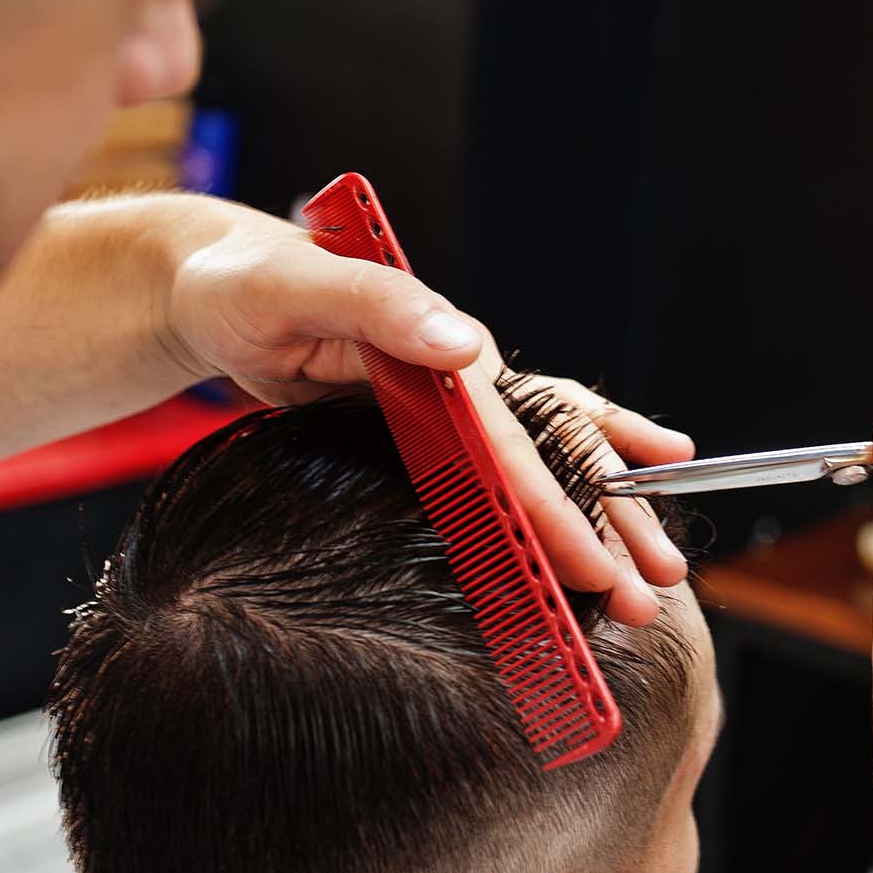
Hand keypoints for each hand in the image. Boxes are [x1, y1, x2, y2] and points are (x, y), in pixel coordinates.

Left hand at [158, 196, 691, 623]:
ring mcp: (449, 398)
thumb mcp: (298, 284)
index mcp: (443, 341)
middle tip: (657, 590)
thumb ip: (380, 304)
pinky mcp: (428, 424)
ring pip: (544, 462)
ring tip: (653, 576)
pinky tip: (588, 529)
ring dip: (599, 518)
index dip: (556, 506)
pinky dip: (551, 501)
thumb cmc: (244, 281)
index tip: (595, 564)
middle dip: (610, 523)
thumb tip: (467, 343)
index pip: (514, 439)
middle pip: (553, 453)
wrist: (215, 287)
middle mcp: (462, 370)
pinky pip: (503, 469)